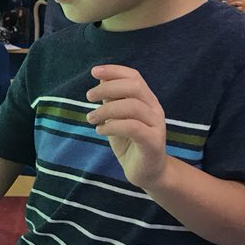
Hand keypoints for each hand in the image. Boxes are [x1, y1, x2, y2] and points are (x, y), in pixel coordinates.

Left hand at [86, 65, 167, 188]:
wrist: (146, 172)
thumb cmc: (129, 142)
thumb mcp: (115, 118)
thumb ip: (111, 100)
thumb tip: (101, 79)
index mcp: (147, 100)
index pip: (134, 77)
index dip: (115, 71)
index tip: (94, 71)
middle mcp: (154, 109)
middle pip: (134, 87)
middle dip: (108, 87)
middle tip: (88, 97)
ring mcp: (156, 125)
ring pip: (133, 107)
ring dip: (106, 110)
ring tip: (91, 118)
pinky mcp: (153, 142)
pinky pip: (133, 127)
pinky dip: (112, 126)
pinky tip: (100, 130)